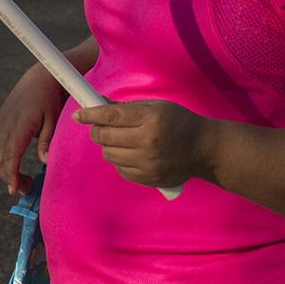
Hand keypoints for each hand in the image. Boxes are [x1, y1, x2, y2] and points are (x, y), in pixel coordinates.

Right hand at [0, 66, 68, 195]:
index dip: (12, 175)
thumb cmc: (49, 99)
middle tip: (25, 190)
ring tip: (20, 181)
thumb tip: (44, 162)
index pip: (11, 156)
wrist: (39, 78)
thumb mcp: (53, 120)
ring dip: (4, 170)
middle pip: (0, 158)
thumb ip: (48, 141)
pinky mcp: (0, 122)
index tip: (17, 190)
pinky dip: (0, 159)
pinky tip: (12, 166)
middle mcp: (5, 125)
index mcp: (19, 125)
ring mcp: (0, 123)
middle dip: (9, 177)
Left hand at [72, 99, 211, 190]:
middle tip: (102, 128)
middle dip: (98, 131)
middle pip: (105, 137)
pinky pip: (120, 170)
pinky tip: (131, 154)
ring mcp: (148, 163)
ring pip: (109, 155)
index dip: (90, 115)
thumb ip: (126, 107)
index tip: (79, 115)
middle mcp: (147, 141)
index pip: (110, 116)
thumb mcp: (156, 106)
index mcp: (149, 118)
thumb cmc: (179, 122)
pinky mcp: (149, 179)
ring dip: (109, 146)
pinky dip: (120, 161)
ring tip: (120, 141)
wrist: (205, 149)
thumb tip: (98, 104)